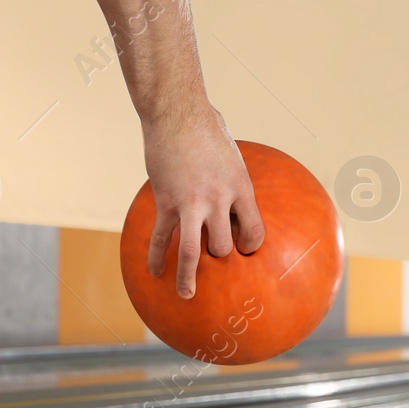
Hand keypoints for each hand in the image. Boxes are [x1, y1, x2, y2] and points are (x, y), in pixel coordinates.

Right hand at [142, 109, 264, 298]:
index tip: (244, 249)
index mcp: (240, 187)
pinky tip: (154, 271)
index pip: (254, 231)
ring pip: (192, 252)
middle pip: (223, 246)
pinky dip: (156, 256)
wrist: (176, 112)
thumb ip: (233, 179)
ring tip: (187, 295)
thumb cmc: (206, 127)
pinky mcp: (166, 201)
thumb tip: (234, 194)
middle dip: (219, 256)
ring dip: (190, 278)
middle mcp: (218, 199)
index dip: (251, 245)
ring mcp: (190, 203)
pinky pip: (161, 236)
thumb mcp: (232, 153)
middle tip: (213, 258)